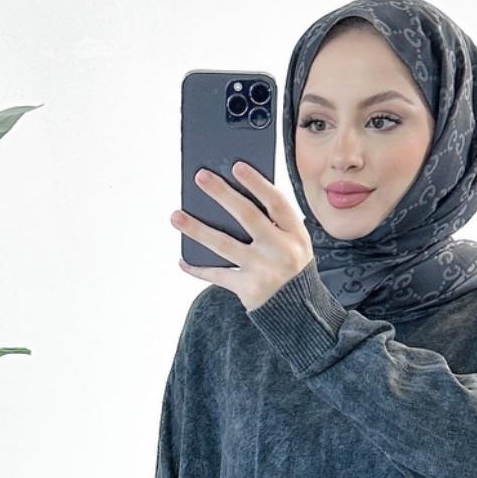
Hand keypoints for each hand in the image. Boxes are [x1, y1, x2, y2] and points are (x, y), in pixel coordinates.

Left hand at [173, 160, 312, 309]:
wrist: (300, 311)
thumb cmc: (291, 268)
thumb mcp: (294, 243)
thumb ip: (273, 223)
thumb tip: (231, 196)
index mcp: (294, 234)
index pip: (276, 202)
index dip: (256, 183)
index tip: (236, 166)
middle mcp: (281, 250)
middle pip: (248, 216)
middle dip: (222, 194)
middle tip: (200, 177)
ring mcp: (264, 270)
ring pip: (224, 244)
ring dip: (197, 229)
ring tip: (176, 216)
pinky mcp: (249, 289)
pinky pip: (218, 275)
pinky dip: (198, 268)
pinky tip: (183, 259)